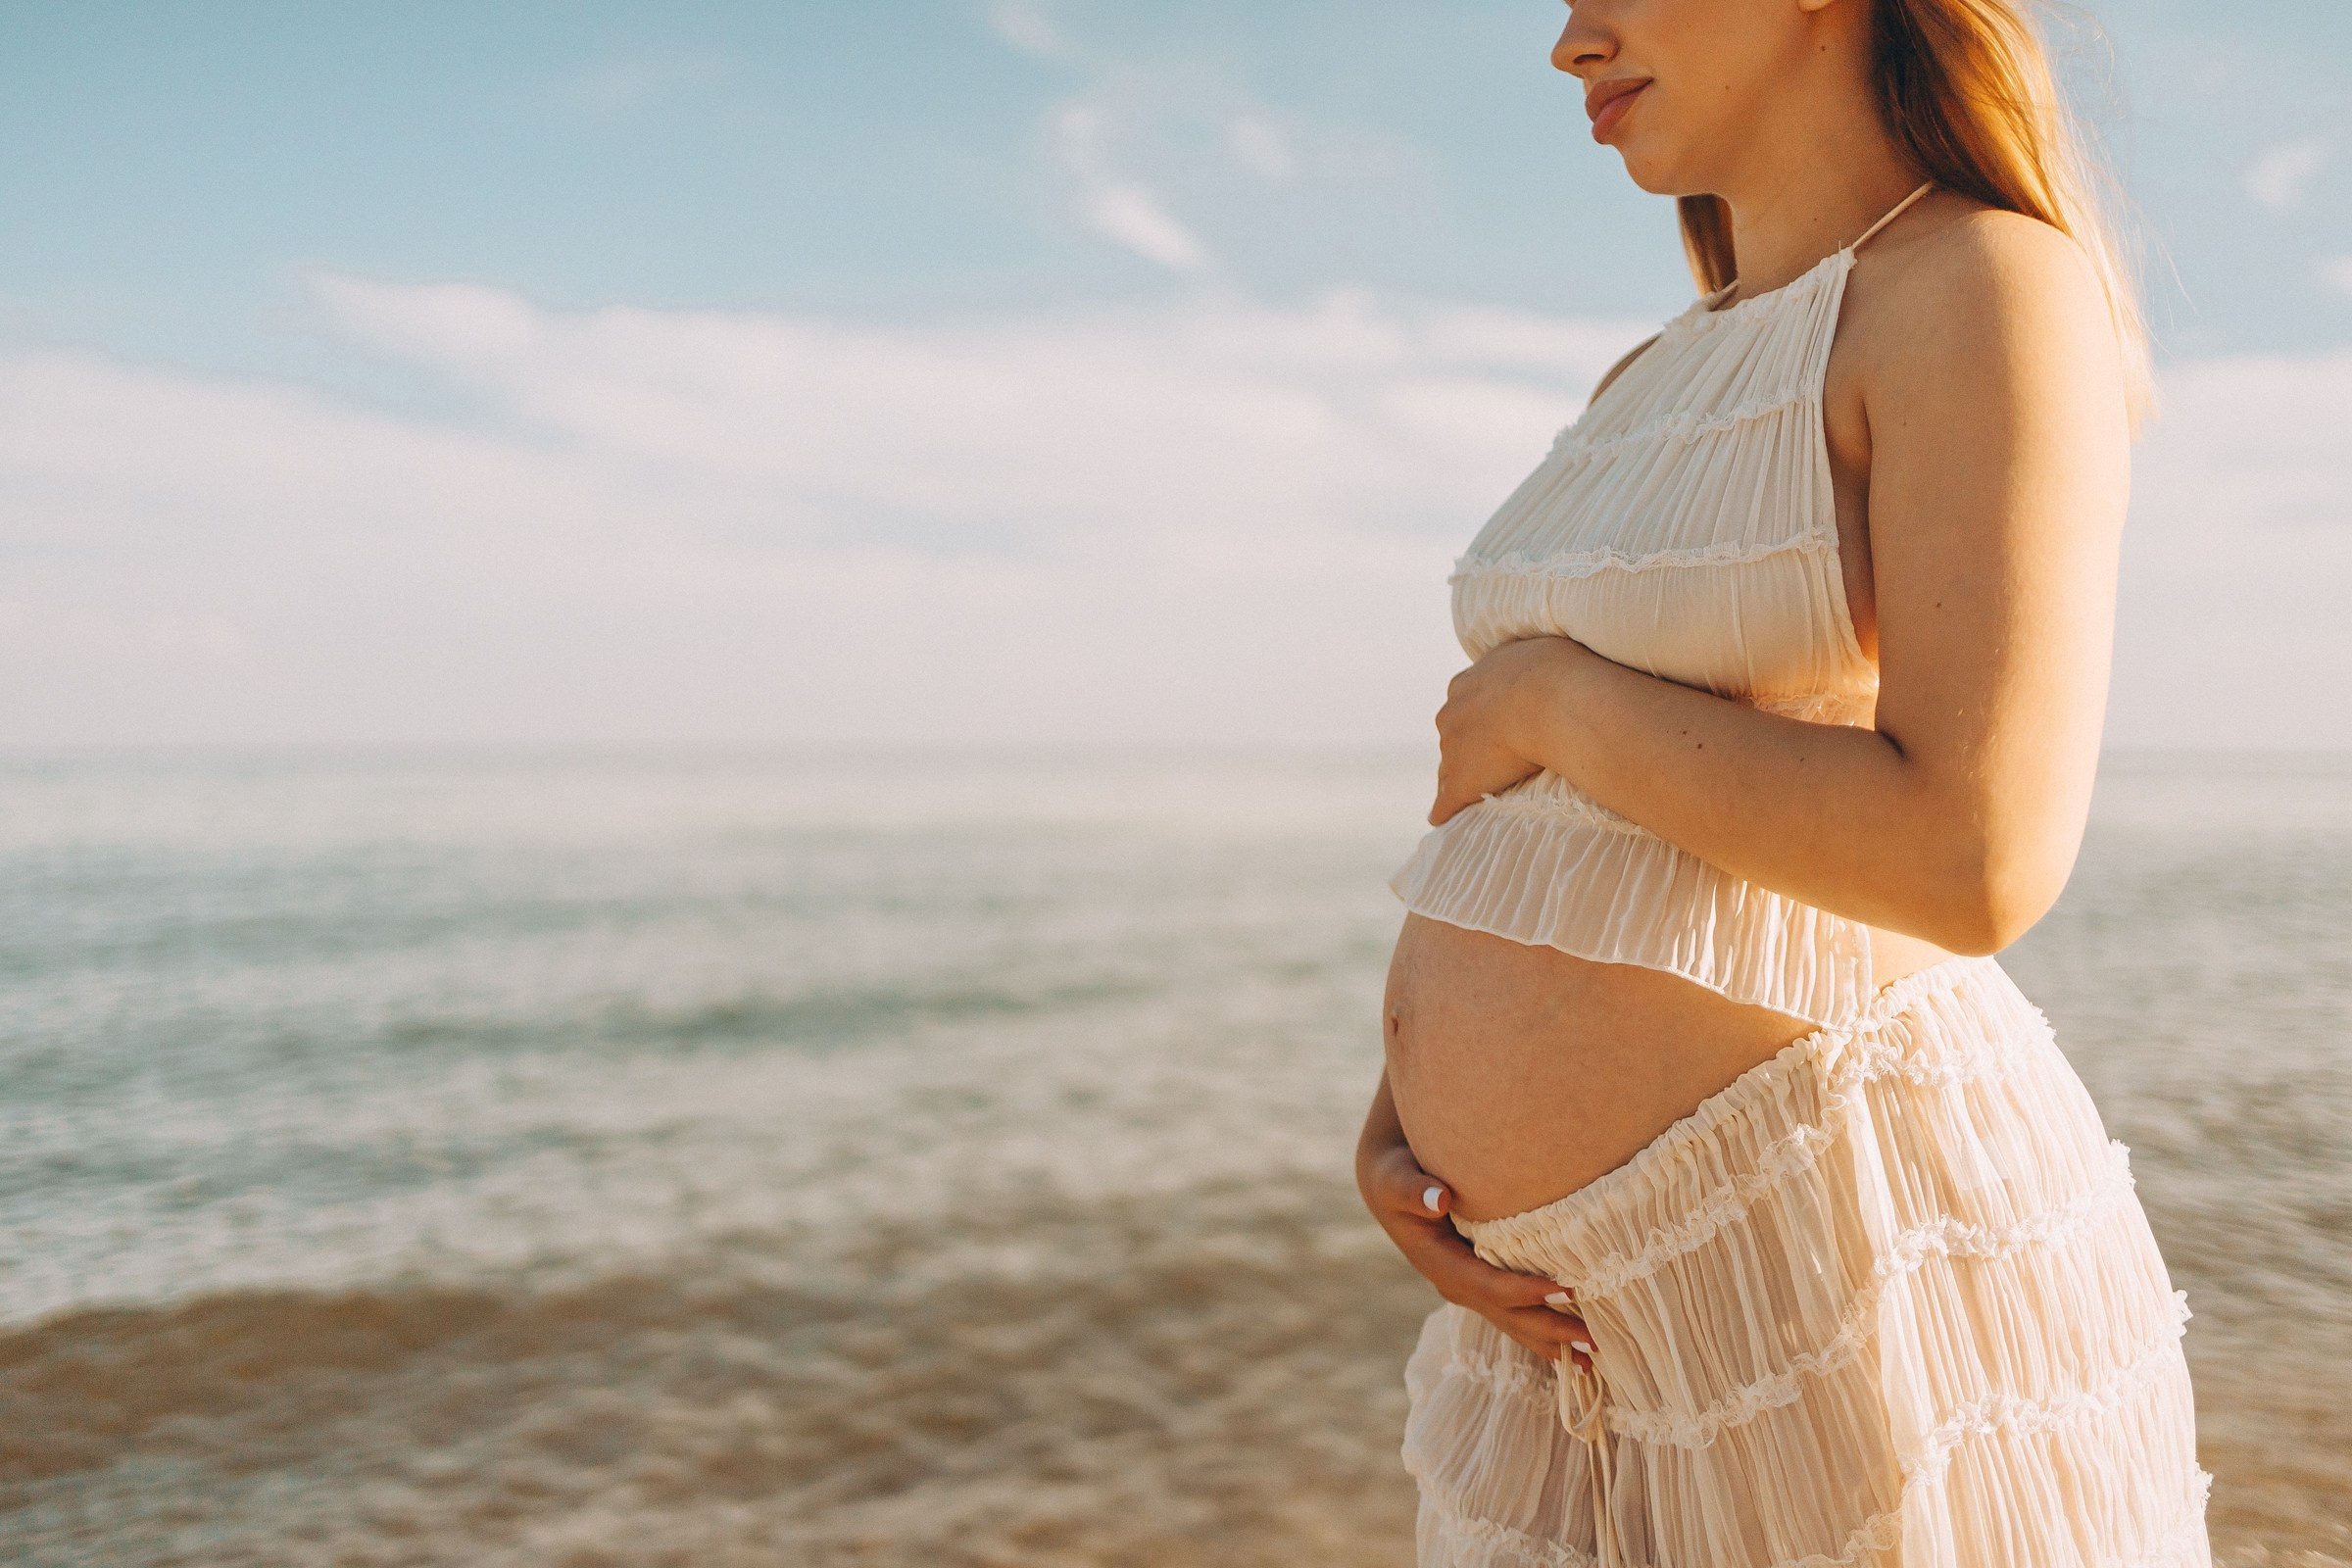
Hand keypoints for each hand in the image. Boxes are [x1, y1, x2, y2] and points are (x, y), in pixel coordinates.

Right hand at [1356, 1126, 1595, 1373]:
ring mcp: (1470, 1289)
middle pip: (1507, 1315)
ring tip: (1593, 1362)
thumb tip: (1439, 1200)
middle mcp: (1456, 1285)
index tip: (1566, 1289)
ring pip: (1514, 1322)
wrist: (1392, 1187)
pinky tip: (1573, 1349)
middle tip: (1595, 1341)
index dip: (1524, 1291)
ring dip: (1551, 1341)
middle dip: (1549, 1330)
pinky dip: (1543, 1330)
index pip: (1486, 1284)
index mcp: (1438, 1264)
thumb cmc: (1396, 1177)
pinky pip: (1516, 1313)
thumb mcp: (1395, 1180)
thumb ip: (1412, 1190)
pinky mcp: (1483, 1284)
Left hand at [1430, 636, 1588, 825]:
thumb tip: (1540, 664)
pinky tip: (1442, 819)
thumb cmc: (1553, 672)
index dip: (1478, 720)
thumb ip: (1527, 663)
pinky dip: (1445, 810)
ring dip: (1458, 778)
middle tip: (1487, 761)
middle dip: (1466, 748)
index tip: (1490, 729)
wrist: (1549, 700)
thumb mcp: (1536, 652)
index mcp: (1466, 684)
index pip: (1464, 707)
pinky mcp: (1462, 781)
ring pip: (1449, 768)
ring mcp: (1453, 749)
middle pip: (1453, 737)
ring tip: (1471, 793)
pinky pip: (1446, 801)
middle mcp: (1451, 714)